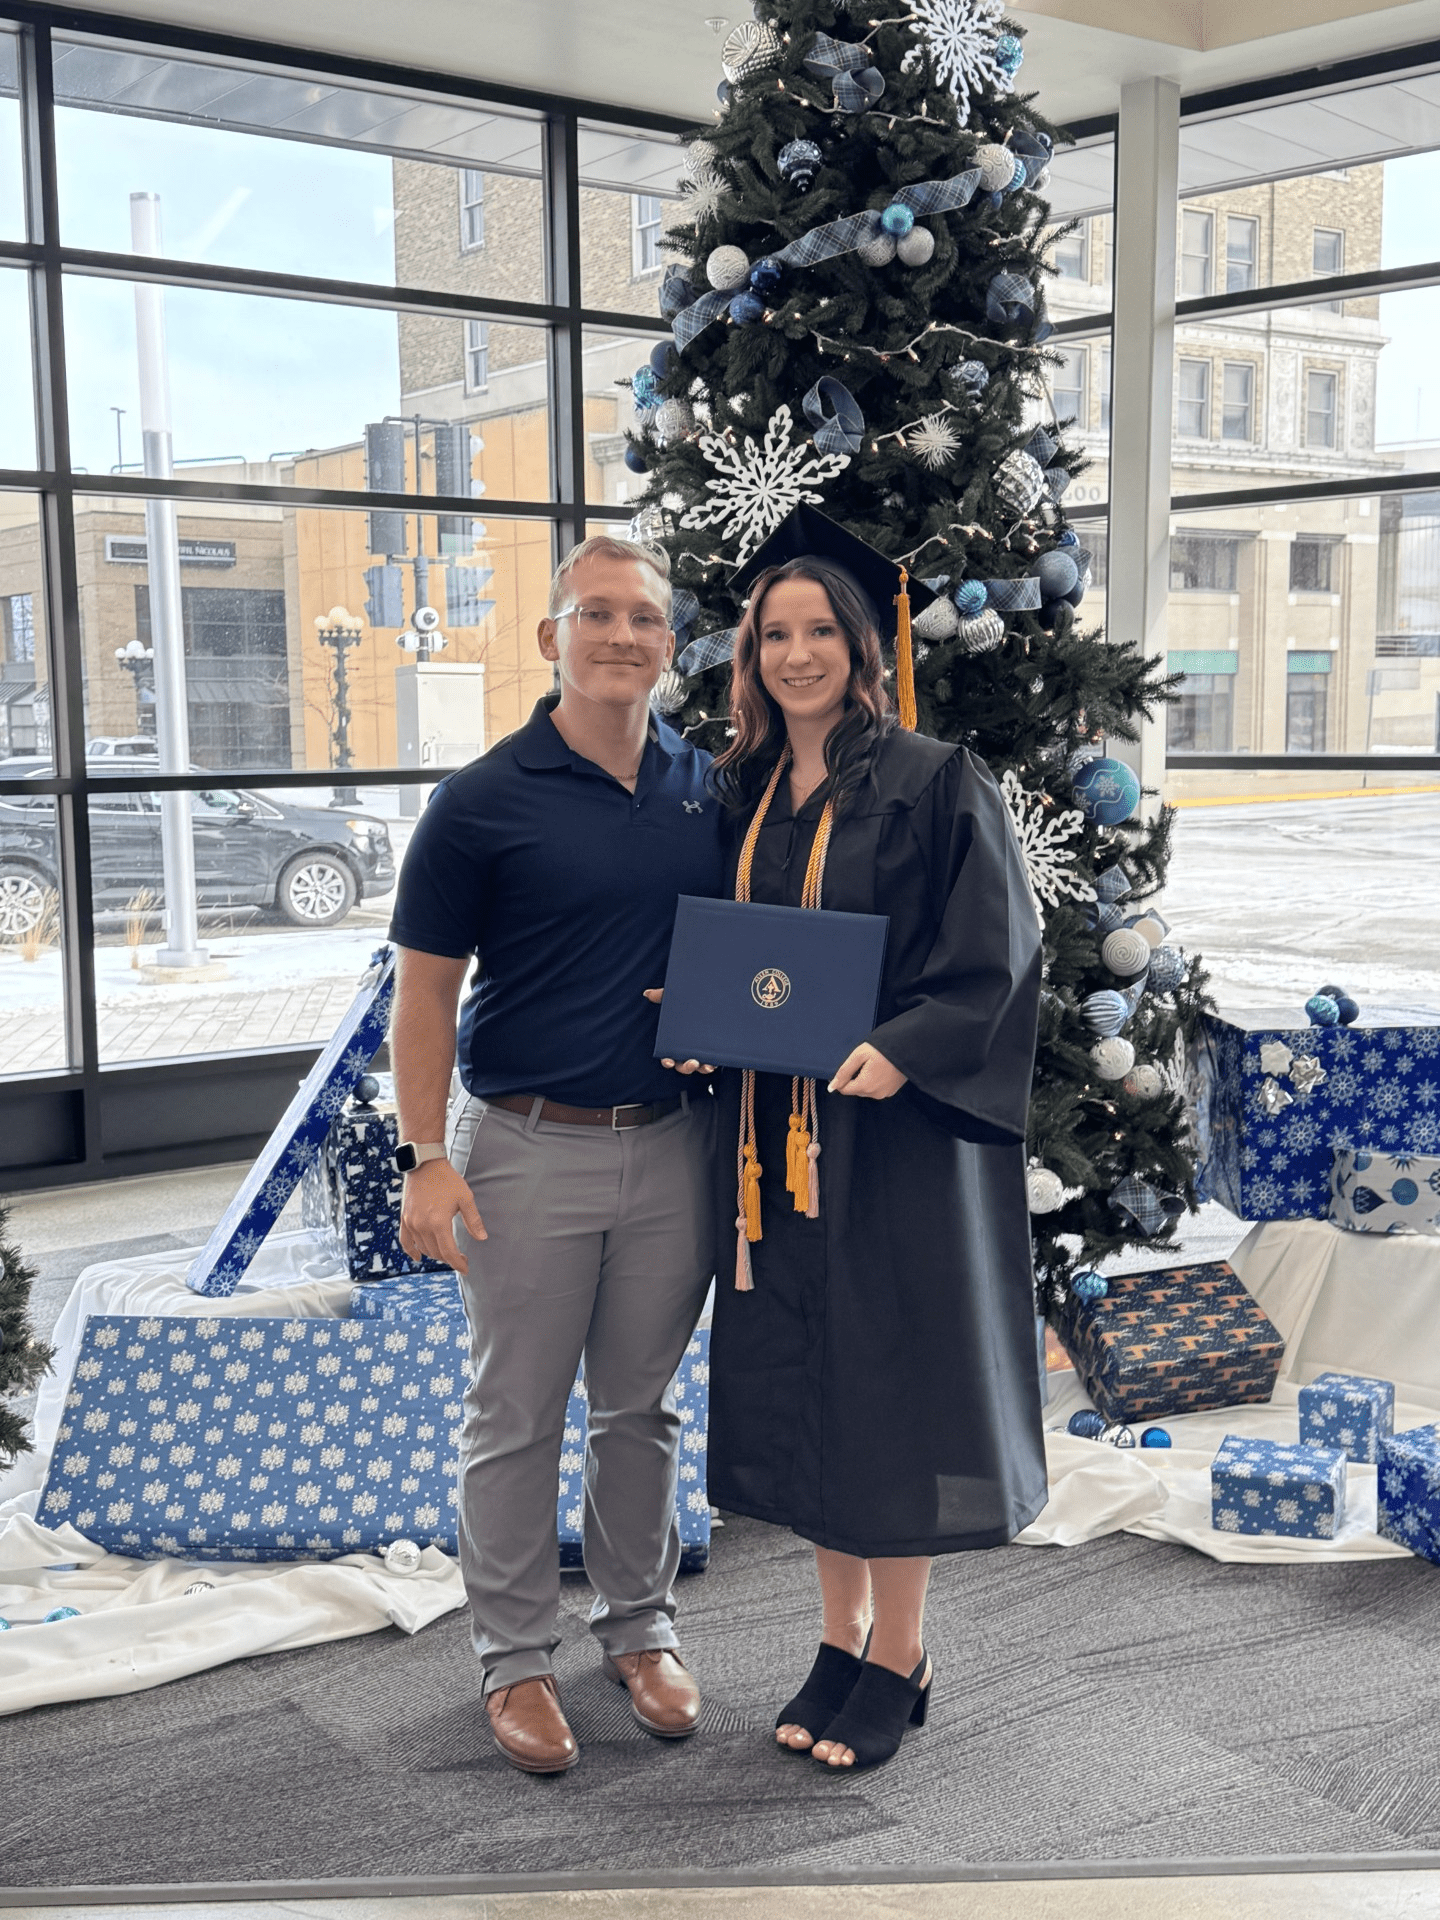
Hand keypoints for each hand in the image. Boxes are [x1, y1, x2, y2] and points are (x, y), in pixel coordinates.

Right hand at [399, 1158, 485, 1274]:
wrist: (425, 1164)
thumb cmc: (448, 1180)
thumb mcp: (466, 1198)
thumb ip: (473, 1220)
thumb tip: (482, 1238)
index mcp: (439, 1223)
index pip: (449, 1252)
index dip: (458, 1264)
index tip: (465, 1268)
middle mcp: (422, 1226)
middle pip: (436, 1253)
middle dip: (449, 1259)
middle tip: (460, 1258)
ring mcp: (411, 1223)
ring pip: (423, 1249)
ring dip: (435, 1254)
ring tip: (446, 1252)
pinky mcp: (404, 1218)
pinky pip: (405, 1241)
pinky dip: (412, 1251)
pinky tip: (418, 1257)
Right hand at [643, 987, 714, 1076]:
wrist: (714, 999)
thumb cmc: (691, 1002)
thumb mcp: (677, 998)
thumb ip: (663, 996)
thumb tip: (648, 993)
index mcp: (675, 1042)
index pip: (668, 1057)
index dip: (667, 1061)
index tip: (668, 1061)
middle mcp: (687, 1050)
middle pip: (684, 1066)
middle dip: (687, 1067)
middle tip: (692, 1063)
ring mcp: (701, 1052)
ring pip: (700, 1067)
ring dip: (702, 1069)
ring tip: (707, 1066)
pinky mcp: (715, 1051)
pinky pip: (714, 1062)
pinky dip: (715, 1063)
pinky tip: (716, 1061)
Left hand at [828, 1042, 907, 1099]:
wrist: (907, 1048)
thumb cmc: (883, 1049)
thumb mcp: (859, 1055)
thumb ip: (844, 1072)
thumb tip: (832, 1087)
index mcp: (865, 1086)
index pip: (844, 1089)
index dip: (843, 1077)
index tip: (851, 1065)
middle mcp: (875, 1094)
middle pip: (855, 1090)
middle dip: (855, 1078)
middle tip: (864, 1062)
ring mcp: (885, 1093)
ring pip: (866, 1090)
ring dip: (865, 1079)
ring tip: (874, 1064)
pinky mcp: (892, 1091)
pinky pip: (877, 1089)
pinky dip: (875, 1081)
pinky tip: (880, 1069)